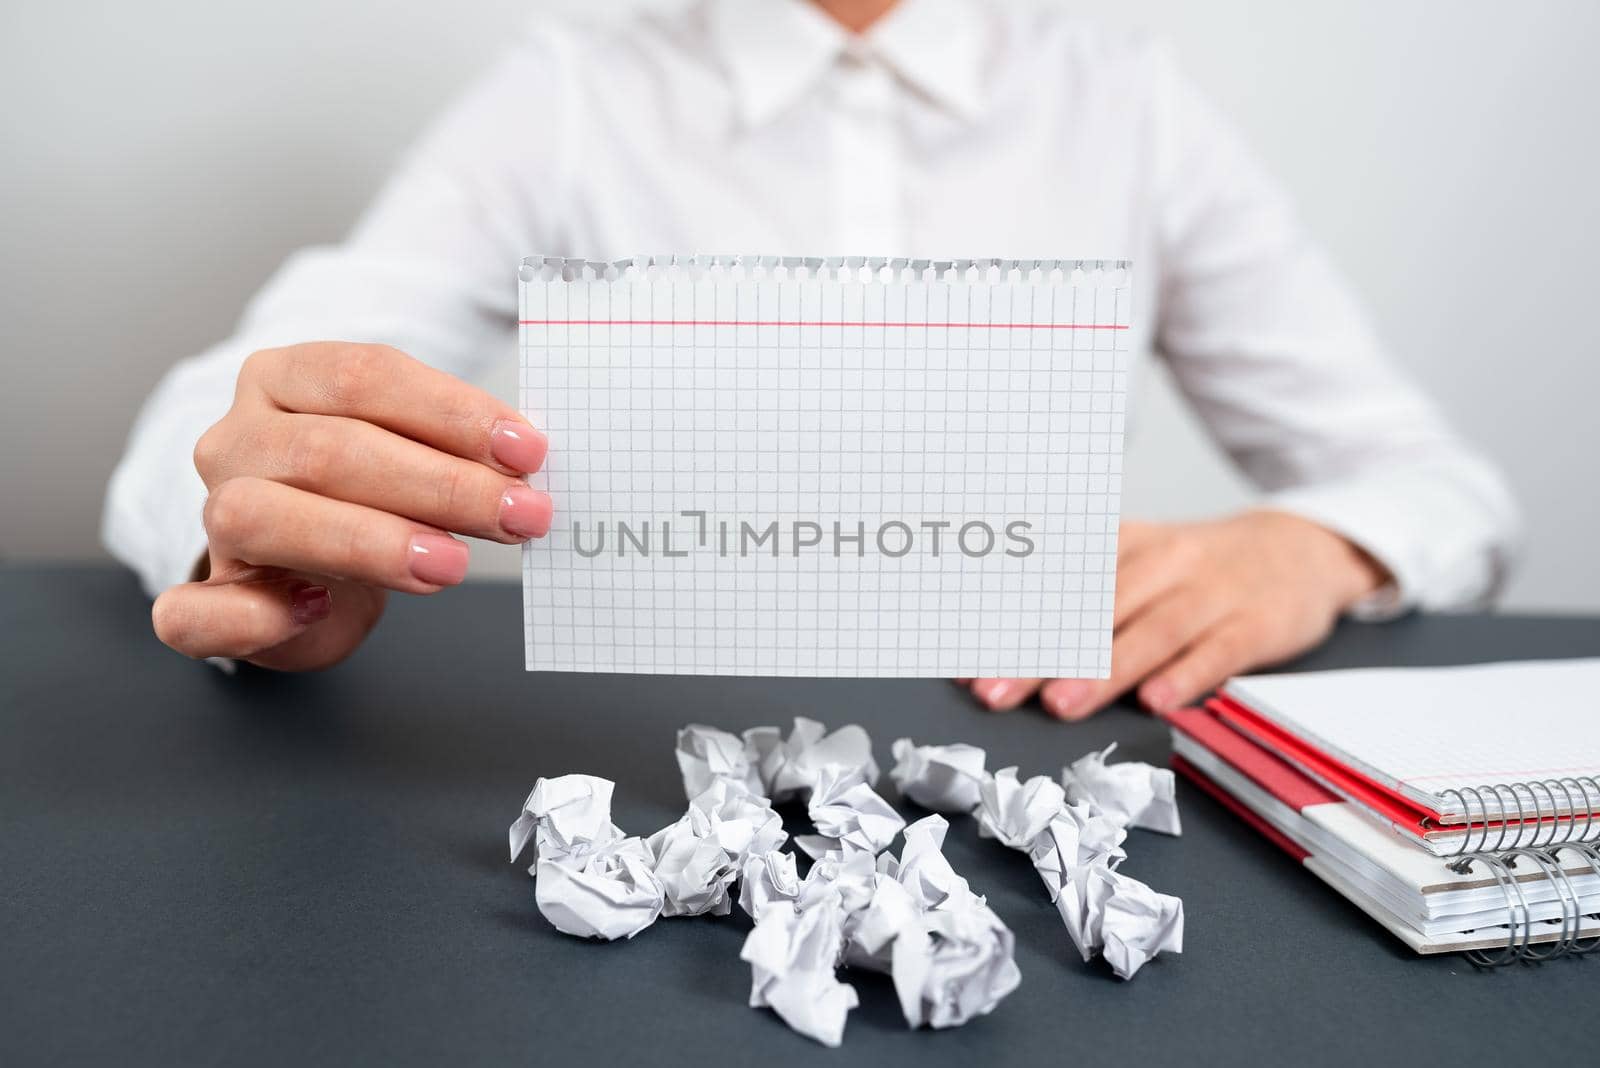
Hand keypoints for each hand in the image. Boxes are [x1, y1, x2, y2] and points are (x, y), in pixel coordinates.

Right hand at [151, 342, 550, 669]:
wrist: (303, 575)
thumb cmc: (367, 500)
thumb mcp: (411, 454)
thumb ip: (454, 449)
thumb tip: (526, 463)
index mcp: (286, 381)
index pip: (366, 376)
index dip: (452, 412)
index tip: (527, 450)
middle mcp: (238, 439)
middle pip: (331, 449)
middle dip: (440, 484)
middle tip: (519, 514)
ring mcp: (210, 516)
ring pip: (262, 515)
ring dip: (369, 541)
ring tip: (452, 563)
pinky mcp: (203, 597)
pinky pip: (195, 611)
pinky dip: (253, 616)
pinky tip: (315, 610)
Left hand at [957, 510, 1387, 718]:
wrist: (1301, 549)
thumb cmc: (1200, 569)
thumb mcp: (1140, 561)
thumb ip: (1080, 594)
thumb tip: (999, 636)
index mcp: (1126, 545)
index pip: (1060, 584)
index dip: (1012, 622)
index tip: (968, 658)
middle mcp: (1164, 563)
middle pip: (1094, 611)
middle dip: (1041, 654)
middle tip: (997, 691)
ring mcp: (1211, 593)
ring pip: (1151, 632)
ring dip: (1104, 670)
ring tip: (1062, 704)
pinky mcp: (1255, 624)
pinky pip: (1217, 651)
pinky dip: (1187, 676)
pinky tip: (1158, 701)